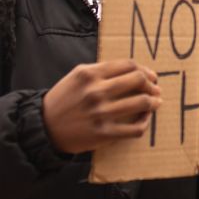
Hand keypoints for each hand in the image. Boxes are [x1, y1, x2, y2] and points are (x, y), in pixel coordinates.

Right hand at [42, 59, 161, 153]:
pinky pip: (134, 128)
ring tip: (156, 102)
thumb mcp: (78, 76)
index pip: (129, 65)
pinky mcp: (103, 133)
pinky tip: (144, 119)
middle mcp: (96, 92)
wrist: (43, 128)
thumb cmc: (64, 99)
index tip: (151, 76)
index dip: (145, 70)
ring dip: (153, 102)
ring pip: (141, 103)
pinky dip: (144, 122)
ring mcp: (101, 113)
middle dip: (152, 84)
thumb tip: (134, 70)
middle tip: (156, 88)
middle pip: (138, 80)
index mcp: (91, 74)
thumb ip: (103, 70)